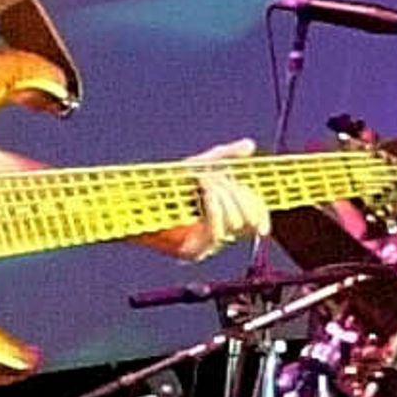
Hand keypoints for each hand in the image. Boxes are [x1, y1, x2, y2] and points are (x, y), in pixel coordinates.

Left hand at [155, 138, 271, 260]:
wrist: (137, 198)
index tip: (246, 187)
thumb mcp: (200, 165)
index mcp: (226, 217)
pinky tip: (203, 192)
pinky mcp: (193, 251)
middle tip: (215, 178)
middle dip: (236, 194)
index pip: (257, 218)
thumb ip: (225, 156)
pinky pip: (217, 232)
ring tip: (202, 182)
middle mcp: (219, 233)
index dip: (259, 207)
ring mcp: (206, 244)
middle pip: (249, 219)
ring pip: (235, 223)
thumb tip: (249, 145)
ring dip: (222, 196)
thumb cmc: (166, 185)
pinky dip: (214, 207)